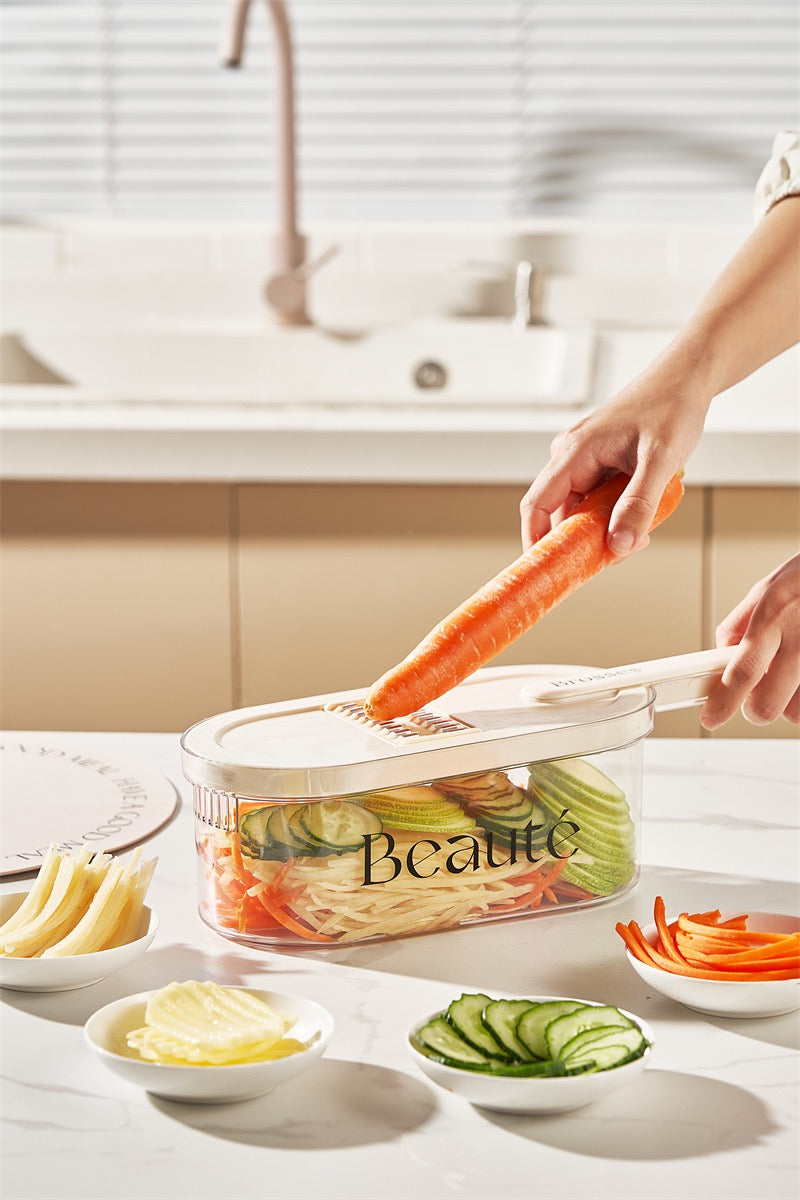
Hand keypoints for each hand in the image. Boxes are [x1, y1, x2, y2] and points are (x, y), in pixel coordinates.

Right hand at [520, 340, 712, 552]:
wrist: (687, 378)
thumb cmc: (672, 407)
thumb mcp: (659, 462)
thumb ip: (638, 506)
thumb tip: (618, 546)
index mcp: (574, 452)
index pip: (537, 504)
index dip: (536, 541)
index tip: (544, 570)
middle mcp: (571, 455)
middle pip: (561, 513)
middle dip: (585, 539)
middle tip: (618, 554)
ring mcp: (583, 458)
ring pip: (582, 508)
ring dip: (606, 526)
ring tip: (642, 526)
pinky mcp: (598, 461)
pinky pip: (597, 498)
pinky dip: (616, 512)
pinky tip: (643, 508)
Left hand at [700, 554, 799, 728]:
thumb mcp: (767, 588)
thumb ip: (740, 624)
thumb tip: (722, 654)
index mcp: (773, 617)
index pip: (743, 672)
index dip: (723, 702)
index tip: (710, 717)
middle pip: (767, 705)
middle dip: (755, 708)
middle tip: (756, 693)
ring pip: (794, 712)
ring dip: (787, 702)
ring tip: (790, 674)